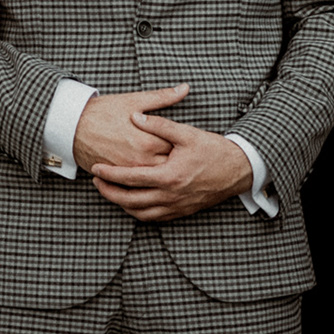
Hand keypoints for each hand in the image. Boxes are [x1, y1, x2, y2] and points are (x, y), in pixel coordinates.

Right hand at [71, 83, 187, 171]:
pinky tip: (151, 176)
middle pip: (169, 167)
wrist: (72, 125)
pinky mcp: (117, 178)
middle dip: (175, 162)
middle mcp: (141, 160)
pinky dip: (145, 181)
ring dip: (162, 173)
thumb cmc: (104, 111)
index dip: (183, 146)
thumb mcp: (135, 100)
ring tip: (168, 167)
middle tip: (181, 157)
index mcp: (148, 140)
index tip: (186, 142)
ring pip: (154, 179)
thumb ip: (163, 97)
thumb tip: (185, 88)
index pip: (177, 148)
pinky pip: (137, 185)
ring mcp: (129, 172)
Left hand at [90, 111, 252, 221]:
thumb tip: (135, 116)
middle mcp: (170, 196)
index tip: (95, 168)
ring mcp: (176, 207)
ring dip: (121, 204)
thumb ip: (159, 124)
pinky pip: (154, 218)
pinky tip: (131, 202)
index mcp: (169, 176)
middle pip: (130, 201)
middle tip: (96, 182)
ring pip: (140, 213)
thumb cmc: (214, 150)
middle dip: (109, 192)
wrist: (239, 170)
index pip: (130, 178)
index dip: (110, 174)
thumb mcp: (186, 133)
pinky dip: (138, 212)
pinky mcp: (182, 211)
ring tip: (109, 191)